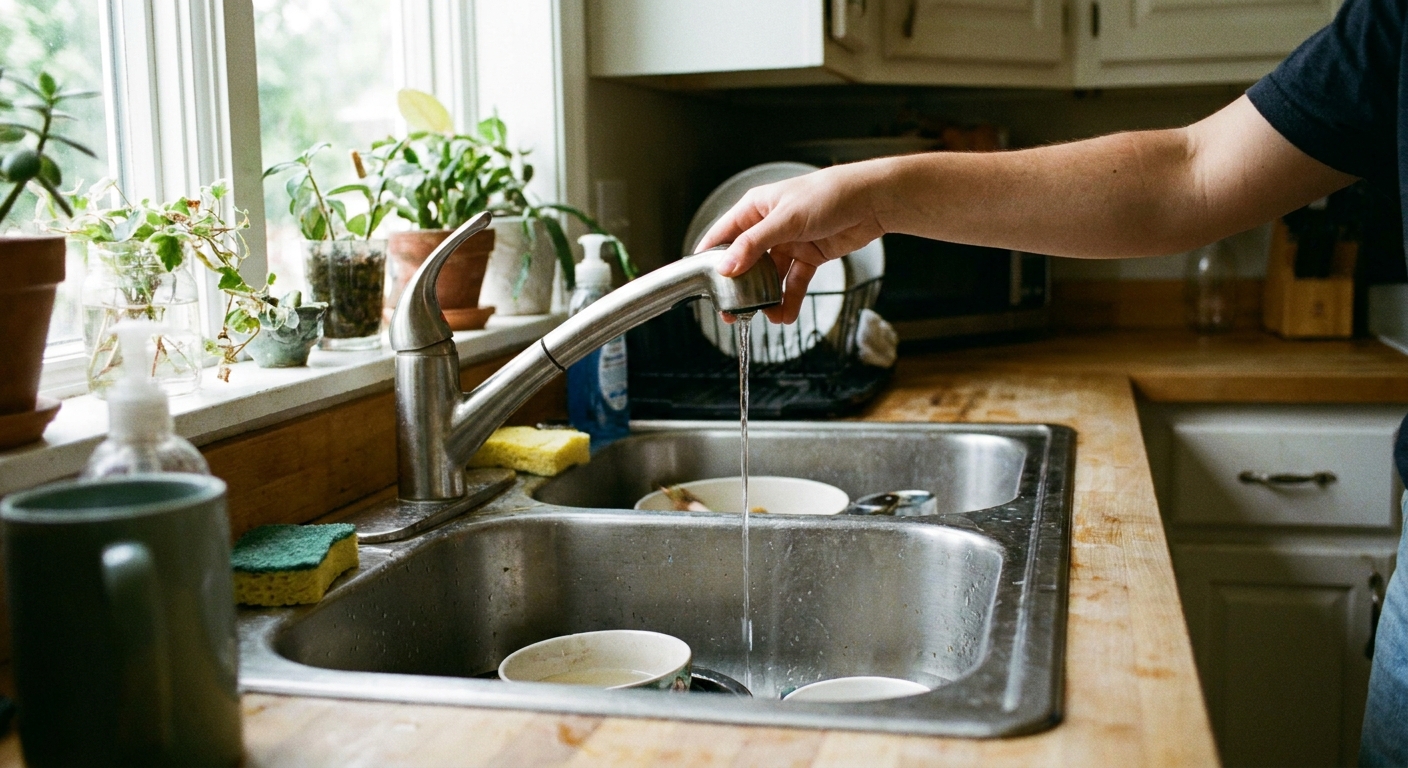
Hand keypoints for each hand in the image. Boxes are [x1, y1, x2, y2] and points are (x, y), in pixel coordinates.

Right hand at [698, 163, 886, 323]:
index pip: (723, 234)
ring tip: (765, 316)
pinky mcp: (808, 256)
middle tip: (732, 311)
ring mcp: (789, 242)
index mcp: (756, 208)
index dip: (710, 258)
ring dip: (767, 297)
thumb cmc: (828, 195)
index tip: (701, 283)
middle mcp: (769, 225)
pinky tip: (786, 314)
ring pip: (770, 275)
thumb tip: (726, 267)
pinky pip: (793, 281)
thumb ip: (753, 245)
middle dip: (739, 287)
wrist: (871, 201)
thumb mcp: (785, 220)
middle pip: (745, 260)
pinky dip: (789, 298)